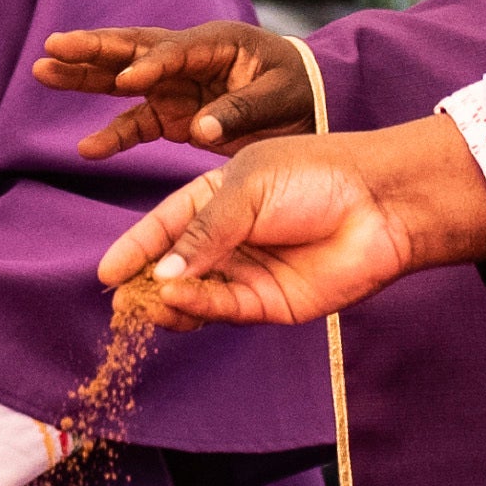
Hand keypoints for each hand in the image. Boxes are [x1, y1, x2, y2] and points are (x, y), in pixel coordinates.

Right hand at [38, 22, 313, 160]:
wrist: (310, 106)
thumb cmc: (300, 92)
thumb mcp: (280, 98)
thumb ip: (241, 111)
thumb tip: (200, 130)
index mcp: (219, 42)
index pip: (177, 50)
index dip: (152, 65)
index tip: (127, 81)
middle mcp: (188, 58)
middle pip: (133, 50)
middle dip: (92, 49)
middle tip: (53, 45)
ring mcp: (176, 86)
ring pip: (121, 79)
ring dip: (84, 77)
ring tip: (43, 70)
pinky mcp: (173, 114)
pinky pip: (136, 123)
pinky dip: (113, 135)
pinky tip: (86, 149)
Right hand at [99, 119, 485, 326]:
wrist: (378, 202)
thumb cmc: (315, 176)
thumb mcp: (246, 188)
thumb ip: (203, 230)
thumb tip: (162, 273)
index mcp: (216, 198)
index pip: (164, 226)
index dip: (134, 248)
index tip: (106, 272)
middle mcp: (228, 240)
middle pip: (174, 268)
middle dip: (144, 285)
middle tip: (119, 301)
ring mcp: (248, 273)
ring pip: (194, 296)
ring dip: (168, 302)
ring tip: (147, 304)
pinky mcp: (270, 303)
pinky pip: (224, 309)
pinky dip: (199, 307)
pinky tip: (179, 299)